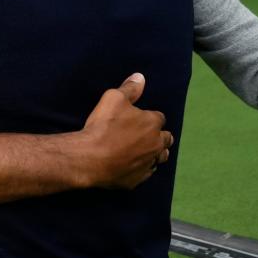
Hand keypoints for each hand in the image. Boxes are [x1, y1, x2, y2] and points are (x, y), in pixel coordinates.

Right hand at [76, 73, 171, 189]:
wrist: (90, 158)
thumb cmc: (103, 126)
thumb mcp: (113, 98)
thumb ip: (130, 88)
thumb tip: (140, 77)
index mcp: (153, 123)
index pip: (160, 118)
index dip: (151, 117)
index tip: (141, 118)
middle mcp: (156, 144)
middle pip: (167, 139)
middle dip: (160, 136)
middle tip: (148, 135)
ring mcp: (148, 163)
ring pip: (160, 157)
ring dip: (156, 153)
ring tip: (147, 151)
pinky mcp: (138, 179)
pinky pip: (147, 173)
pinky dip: (143, 168)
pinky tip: (135, 165)